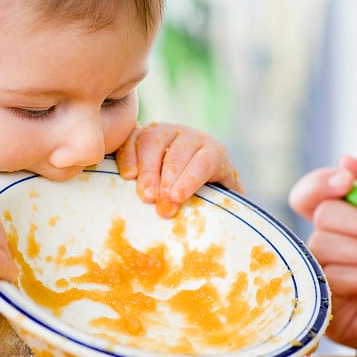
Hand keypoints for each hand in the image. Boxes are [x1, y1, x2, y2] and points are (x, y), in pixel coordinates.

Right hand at [115, 122, 243, 217]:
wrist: (190, 171)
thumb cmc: (206, 191)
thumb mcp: (221, 196)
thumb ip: (224, 205)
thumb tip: (228, 223)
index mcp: (213, 153)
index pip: (204, 162)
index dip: (190, 179)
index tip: (177, 197)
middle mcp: (190, 138)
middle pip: (177, 153)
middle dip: (166, 179)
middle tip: (156, 202)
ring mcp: (165, 132)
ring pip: (154, 142)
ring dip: (147, 170)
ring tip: (144, 195)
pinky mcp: (143, 134)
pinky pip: (133, 138)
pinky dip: (128, 155)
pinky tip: (128, 176)